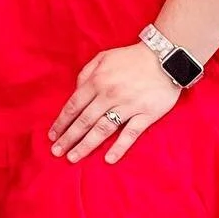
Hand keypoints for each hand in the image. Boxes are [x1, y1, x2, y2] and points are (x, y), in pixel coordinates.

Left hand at [49, 42, 182, 163]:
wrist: (165, 57)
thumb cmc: (131, 58)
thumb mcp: (103, 57)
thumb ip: (86, 74)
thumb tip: (76, 91)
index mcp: (97, 81)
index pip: (74, 106)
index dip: (61, 122)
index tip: (52, 135)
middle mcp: (109, 95)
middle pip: (84, 121)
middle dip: (68, 138)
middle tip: (56, 152)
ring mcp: (128, 106)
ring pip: (102, 130)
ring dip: (86, 145)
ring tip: (73, 158)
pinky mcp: (146, 115)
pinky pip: (130, 134)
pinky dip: (119, 147)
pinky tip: (108, 159)